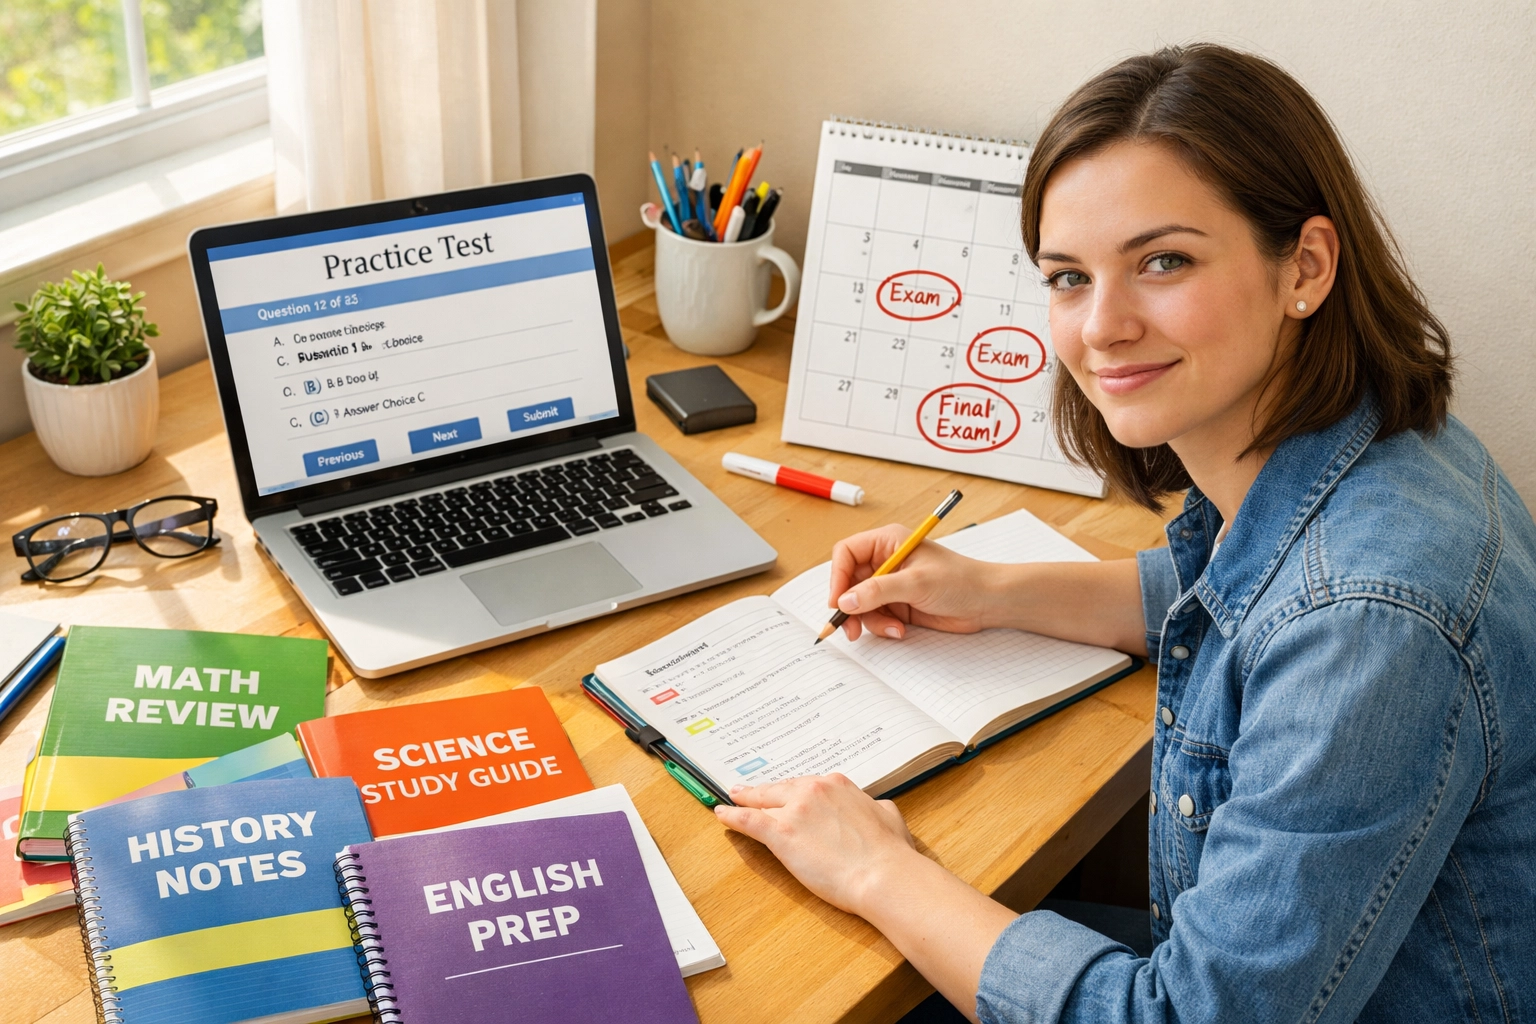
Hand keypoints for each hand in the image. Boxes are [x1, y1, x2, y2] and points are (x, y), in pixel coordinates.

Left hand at [714, 774, 919, 916]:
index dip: (791, 791)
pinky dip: (732, 816)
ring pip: (762, 802)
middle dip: (762, 790)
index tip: (783, 791)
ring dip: (745, 800)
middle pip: (779, 789)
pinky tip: (722, 814)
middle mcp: (813, 791)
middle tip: (746, 790)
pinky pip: (749, 821)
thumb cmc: (890, 852)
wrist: (883, 874)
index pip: (805, 785)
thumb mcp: (888, 815)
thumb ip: (873, 807)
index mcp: (836, 785)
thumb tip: (874, 807)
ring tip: (733, 799)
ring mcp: (795, 811)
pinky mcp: (782, 834)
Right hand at [829, 525, 995, 640]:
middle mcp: (884, 561)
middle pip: (848, 583)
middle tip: (849, 628)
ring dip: (869, 621)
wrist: (986, 602)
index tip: (837, 601)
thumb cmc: (959, 580)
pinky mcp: (897, 605)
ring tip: (891, 629)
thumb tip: (845, 601)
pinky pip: (875, 617)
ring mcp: (890, 585)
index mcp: (887, 542)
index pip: (846, 553)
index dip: (837, 577)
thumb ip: (878, 591)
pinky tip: (900, 630)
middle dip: (849, 606)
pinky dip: (882, 627)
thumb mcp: (916, 583)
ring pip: (859, 604)